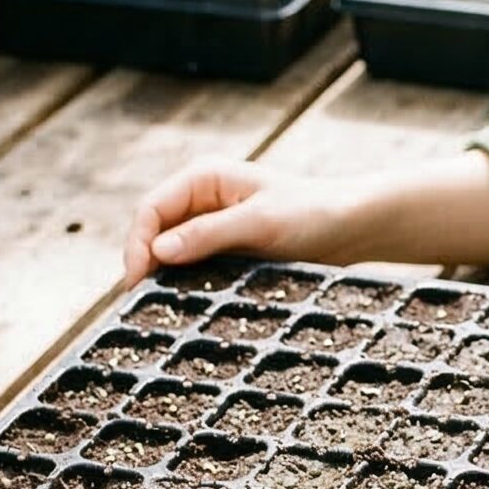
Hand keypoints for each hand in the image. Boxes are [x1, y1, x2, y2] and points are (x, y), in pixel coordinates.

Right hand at [121, 160, 361, 285]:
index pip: (151, 209)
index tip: (137, 282)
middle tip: (139, 305)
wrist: (351, 227)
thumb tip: (158, 251)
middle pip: (153, 233)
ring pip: (169, 254)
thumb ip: (208, 234)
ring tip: (155, 310)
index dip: (137, 245)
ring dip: (162, 278)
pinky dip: (184, 285)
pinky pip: (192, 268)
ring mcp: (211, 226)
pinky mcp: (224, 250)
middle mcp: (201, 199)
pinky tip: (183, 307)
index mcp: (203, 178)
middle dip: (144, 265)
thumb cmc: (312, 213)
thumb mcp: (260, 222)